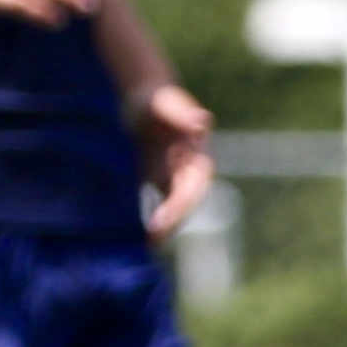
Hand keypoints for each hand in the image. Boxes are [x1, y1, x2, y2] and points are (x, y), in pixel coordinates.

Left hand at [140, 77, 216, 242]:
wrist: (146, 102)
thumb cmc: (156, 100)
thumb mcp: (165, 103)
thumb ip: (183, 113)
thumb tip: (203, 123)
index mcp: (196, 155)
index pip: (194, 186)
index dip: (180, 205)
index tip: (161, 220)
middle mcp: (191, 171)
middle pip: (187, 203)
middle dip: (173, 221)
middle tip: (153, 239)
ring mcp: (178, 180)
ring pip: (177, 209)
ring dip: (167, 227)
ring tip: (149, 245)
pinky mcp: (163, 184)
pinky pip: (164, 207)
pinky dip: (156, 222)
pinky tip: (142, 239)